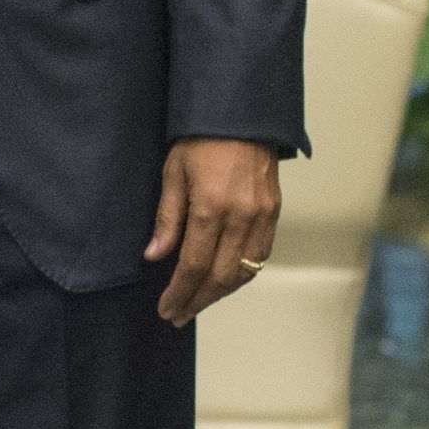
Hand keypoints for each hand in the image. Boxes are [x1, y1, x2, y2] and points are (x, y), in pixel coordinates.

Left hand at [146, 136, 281, 325]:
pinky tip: (225, 281)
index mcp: (211, 207)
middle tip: (178, 315)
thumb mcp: (173, 172)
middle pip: (221, 277)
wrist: (241, 112)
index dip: (179, 293)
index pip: (194, 266)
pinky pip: (260, 255)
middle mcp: (241, 216)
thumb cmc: (200, 138)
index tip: (166, 310)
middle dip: (198, 301)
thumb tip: (154, 256)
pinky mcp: (274, 211)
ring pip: (244, 271)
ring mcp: (262, 215)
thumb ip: (166, 218)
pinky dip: (242, 274)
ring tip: (198, 303)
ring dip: (220, 293)